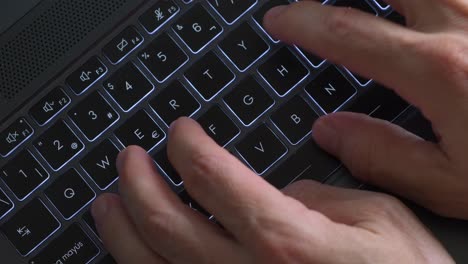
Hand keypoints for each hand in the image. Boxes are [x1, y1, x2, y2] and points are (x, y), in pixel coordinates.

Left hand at [91, 118, 452, 263]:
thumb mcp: (382, 220)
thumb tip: (281, 188)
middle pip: (167, 222)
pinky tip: (133, 256)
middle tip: (128, 159)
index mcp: (287, 240)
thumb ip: (322, 194)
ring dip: (121, 230)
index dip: (186, 147)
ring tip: (106, 203)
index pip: (213, 178)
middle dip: (138, 183)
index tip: (178, 133)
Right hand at [263, 0, 467, 218]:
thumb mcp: (455, 183)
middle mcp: (464, 25)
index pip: (348, 32)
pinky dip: (422, 3)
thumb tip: (332, 132)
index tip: (279, 21)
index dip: (303, 23)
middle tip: (316, 5)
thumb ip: (385, 156)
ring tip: (363, 8)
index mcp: (441, 70)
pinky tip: (416, 17)